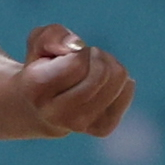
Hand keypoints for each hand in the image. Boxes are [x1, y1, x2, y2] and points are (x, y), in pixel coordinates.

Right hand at [11, 23, 134, 137]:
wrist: (43, 108)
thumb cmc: (43, 67)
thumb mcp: (38, 42)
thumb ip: (52, 36)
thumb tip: (75, 45)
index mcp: (36, 90)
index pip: (78, 62)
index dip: (79, 51)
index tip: (68, 56)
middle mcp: (56, 114)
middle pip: (102, 72)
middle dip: (97, 56)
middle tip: (85, 60)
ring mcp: (80, 125)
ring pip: (118, 79)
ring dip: (109, 65)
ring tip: (92, 70)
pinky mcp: (101, 129)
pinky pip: (127, 89)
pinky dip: (120, 80)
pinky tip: (102, 86)